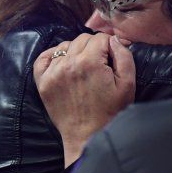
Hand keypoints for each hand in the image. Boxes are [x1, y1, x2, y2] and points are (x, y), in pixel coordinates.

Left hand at [34, 33, 134, 166]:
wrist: (88, 135)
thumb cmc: (111, 111)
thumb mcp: (128, 83)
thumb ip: (124, 56)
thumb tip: (115, 39)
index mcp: (90, 62)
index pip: (100, 37)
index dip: (110, 45)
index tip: (113, 58)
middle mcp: (68, 64)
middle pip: (82, 39)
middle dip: (94, 47)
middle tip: (101, 64)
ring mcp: (52, 73)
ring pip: (65, 46)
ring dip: (76, 51)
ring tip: (84, 67)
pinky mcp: (43, 82)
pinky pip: (44, 58)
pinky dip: (53, 56)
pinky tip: (64, 62)